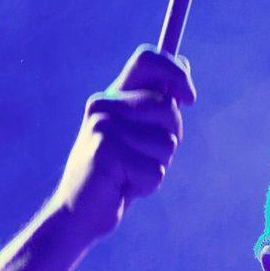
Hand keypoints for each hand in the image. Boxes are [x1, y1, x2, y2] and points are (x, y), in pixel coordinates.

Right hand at [56, 46, 195, 239]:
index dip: (176, 72)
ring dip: (158, 166)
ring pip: (166, 143)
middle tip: (146, 157)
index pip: (147, 59)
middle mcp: (104, 105)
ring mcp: (103, 127)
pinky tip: (124, 186)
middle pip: (168, 107)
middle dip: (172, 138)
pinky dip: (147, 185)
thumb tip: (185, 62)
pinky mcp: (105, 152)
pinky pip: (155, 171)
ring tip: (130, 173)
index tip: (190, 98)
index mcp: (113, 96)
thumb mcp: (138, 132)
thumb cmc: (116, 173)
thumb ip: (157, 103)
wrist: (79, 211)